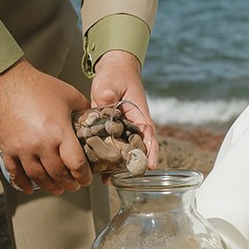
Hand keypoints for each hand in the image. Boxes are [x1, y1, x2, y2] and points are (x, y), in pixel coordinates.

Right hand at [0, 59, 90, 195]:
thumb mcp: (70, 96)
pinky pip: (15, 173)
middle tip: (75, 185)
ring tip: (57, 188)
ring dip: (50, 187)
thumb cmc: (40, 86)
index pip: (76, 164)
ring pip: (38, 178)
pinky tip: (29, 188)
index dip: (84, 176)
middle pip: (58, 175)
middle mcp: (41, 144)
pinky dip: (23, 183)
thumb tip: (95, 122)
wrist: (6, 81)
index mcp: (59, 131)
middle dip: (69, 184)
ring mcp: (22, 148)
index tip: (87, 178)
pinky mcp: (8, 148)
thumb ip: (84, 112)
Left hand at [91, 50, 157, 168]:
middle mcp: (133, 125)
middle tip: (124, 176)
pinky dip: (105, 158)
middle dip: (132, 164)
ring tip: (107, 178)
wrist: (112, 71)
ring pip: (122, 151)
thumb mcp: (111, 82)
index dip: (150, 151)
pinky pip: (109, 147)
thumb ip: (109, 92)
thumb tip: (107, 99)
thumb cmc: (116, 75)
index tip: (148, 165)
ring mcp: (121, 129)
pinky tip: (97, 169)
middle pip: (136, 148)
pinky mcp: (110, 130)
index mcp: (139, 114)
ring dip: (117, 165)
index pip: (148, 135)